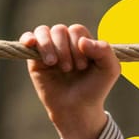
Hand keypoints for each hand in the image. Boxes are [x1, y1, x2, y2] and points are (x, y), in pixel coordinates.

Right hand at [20, 24, 120, 138]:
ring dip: (49, 47)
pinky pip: (28, 38)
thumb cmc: (95, 88)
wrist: (77, 108)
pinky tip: (31, 45)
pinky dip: (29, 38)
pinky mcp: (35, 59)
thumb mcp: (110, 69)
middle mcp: (67, 43)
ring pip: (43, 31)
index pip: (76, 30)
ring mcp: (50, 49)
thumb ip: (104, 51)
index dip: (78, 45)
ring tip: (54, 64)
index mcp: (84, 42)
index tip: (83, 66)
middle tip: (70, 69)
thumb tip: (82, 41)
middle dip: (65, 50)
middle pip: (60, 30)